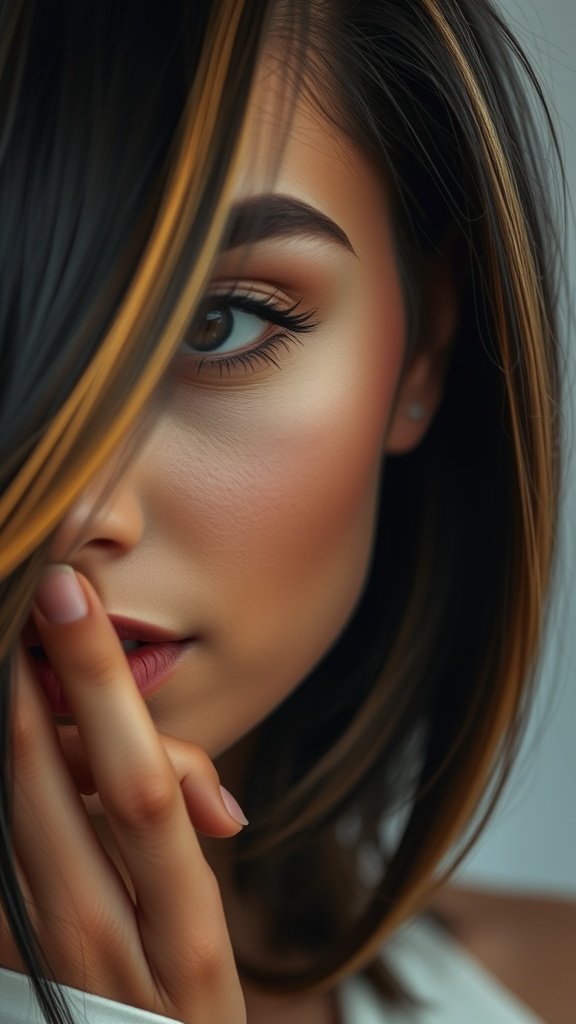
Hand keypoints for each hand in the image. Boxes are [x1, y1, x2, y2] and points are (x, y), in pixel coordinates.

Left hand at [4, 565, 246, 1022]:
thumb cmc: (182, 1010)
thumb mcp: (206, 934)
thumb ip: (186, 833)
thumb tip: (198, 784)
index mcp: (182, 933)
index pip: (140, 785)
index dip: (101, 688)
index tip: (71, 603)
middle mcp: (98, 940)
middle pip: (49, 785)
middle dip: (33, 685)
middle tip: (30, 598)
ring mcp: (38, 952)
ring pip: (13, 814)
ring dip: (11, 730)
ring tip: (20, 660)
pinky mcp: (4, 951)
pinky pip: (3, 853)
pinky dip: (13, 783)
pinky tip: (18, 736)